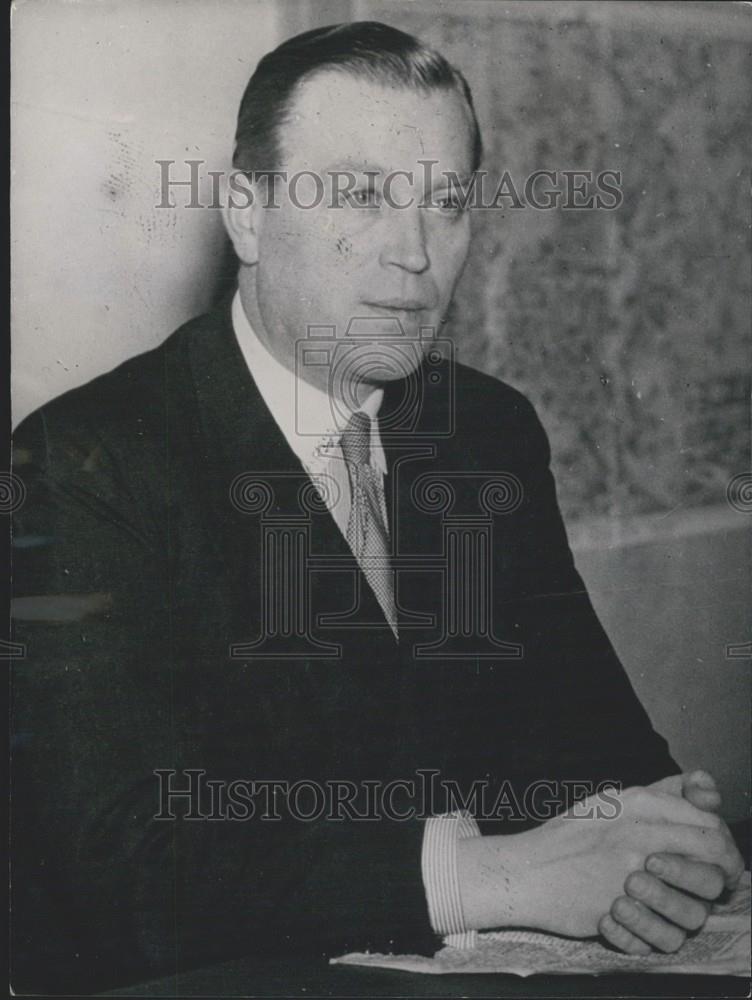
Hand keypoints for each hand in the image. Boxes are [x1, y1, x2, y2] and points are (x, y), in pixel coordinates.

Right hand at [456, 781, 740, 940]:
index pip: (708, 822)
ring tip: (673, 906)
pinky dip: (659, 936)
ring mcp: (629, 874)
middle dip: (721, 874)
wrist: (526, 870)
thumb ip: (661, 793)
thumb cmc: (569, 836)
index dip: (723, 843)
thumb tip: (704, 787)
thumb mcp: (613, 800)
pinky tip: (646, 924)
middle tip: (715, 884)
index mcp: (639, 804)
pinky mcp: (619, 910)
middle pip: (713, 858)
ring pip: (697, 906)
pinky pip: (665, 937)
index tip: (719, 857)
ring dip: (690, 910)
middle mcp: (639, 834)